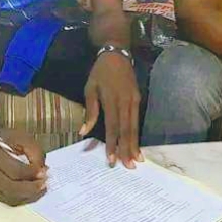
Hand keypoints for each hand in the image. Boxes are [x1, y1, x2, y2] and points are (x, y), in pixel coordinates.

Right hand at [0, 128, 46, 205]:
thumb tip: (42, 170)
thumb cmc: (4, 139)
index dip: (31, 173)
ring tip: (41, 189)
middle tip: (45, 184)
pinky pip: (6, 200)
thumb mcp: (21, 136)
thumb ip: (34, 151)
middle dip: (31, 188)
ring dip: (28, 196)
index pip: (14, 170)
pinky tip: (32, 192)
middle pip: (10, 188)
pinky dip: (21, 199)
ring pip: (8, 197)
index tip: (45, 172)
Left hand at [80, 52, 142, 168]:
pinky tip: (138, 144)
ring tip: (137, 160)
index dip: (112, 144)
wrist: (117, 54)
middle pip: (126, 129)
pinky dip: (137, 134)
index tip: (112, 160)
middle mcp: (125, 102)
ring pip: (135, 126)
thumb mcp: (90, 88)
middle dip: (127, 149)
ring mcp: (134, 100)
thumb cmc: (99, 72)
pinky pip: (137, 120)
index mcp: (111, 100)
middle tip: (128, 166)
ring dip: (135, 144)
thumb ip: (90, 111)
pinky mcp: (138, 99)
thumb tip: (83, 132)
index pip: (112, 126)